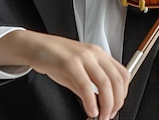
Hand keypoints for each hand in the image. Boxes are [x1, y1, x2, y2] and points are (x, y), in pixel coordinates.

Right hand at [0, 30, 129, 119]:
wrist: (34, 45)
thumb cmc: (55, 58)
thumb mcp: (77, 71)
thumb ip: (89, 86)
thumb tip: (99, 104)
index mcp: (100, 54)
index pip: (123, 74)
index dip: (123, 94)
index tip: (116, 107)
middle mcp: (95, 54)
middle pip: (117, 80)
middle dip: (116, 102)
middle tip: (109, 115)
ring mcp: (84, 57)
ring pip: (105, 83)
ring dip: (106, 104)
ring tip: (101, 116)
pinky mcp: (70, 63)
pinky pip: (85, 85)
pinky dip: (90, 101)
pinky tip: (90, 110)